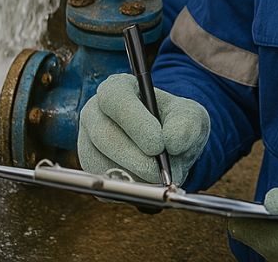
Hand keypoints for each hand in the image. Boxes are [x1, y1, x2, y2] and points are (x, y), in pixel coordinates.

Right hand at [77, 73, 208, 184]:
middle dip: (134, 156)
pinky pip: (102, 183)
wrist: (171, 146)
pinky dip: (127, 188)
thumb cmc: (176, 123)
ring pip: (100, 163)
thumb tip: (173, 141)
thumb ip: (186, 124)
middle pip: (103, 135)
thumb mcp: (190, 116)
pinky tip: (147, 183)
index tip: (159, 144)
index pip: (115, 99)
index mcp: (116, 89)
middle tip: (159, 170)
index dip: (136, 123)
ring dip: (132, 175)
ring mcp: (87, 142)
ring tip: (159, 177)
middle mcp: (95, 114)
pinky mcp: (90, 169)